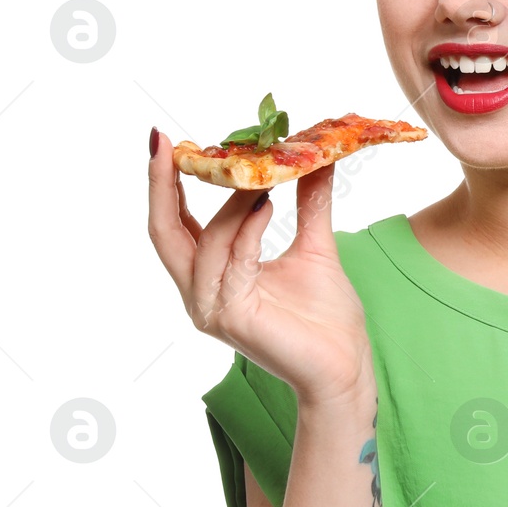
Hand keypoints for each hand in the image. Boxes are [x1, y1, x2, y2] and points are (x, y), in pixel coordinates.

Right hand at [147, 129, 373, 405]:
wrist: (344, 366)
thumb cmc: (326, 318)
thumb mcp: (314, 248)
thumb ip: (308, 203)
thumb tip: (314, 157)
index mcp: (212, 276)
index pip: (176, 223)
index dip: (167, 183)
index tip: (167, 140)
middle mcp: (201, 293)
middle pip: (164, 232)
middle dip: (163, 185)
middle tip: (167, 142)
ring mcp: (211, 308)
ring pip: (204, 243)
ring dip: (229, 202)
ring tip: (257, 172)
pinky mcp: (232, 317)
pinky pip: (233, 262)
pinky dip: (247, 228)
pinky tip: (265, 201)